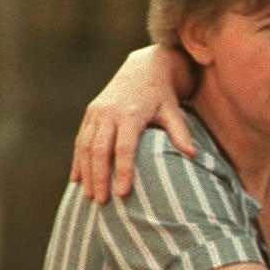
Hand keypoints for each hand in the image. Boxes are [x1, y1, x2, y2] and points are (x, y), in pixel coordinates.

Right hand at [72, 45, 196, 201]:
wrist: (144, 67)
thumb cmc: (163, 94)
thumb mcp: (173, 110)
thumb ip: (180, 132)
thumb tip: (193, 154)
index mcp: (130, 113)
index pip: (124, 148)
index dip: (123, 171)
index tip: (123, 193)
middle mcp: (109, 112)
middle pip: (100, 150)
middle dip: (99, 177)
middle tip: (102, 202)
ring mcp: (97, 111)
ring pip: (86, 146)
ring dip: (86, 172)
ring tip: (89, 197)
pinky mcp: (90, 112)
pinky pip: (81, 139)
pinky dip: (78, 159)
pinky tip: (77, 179)